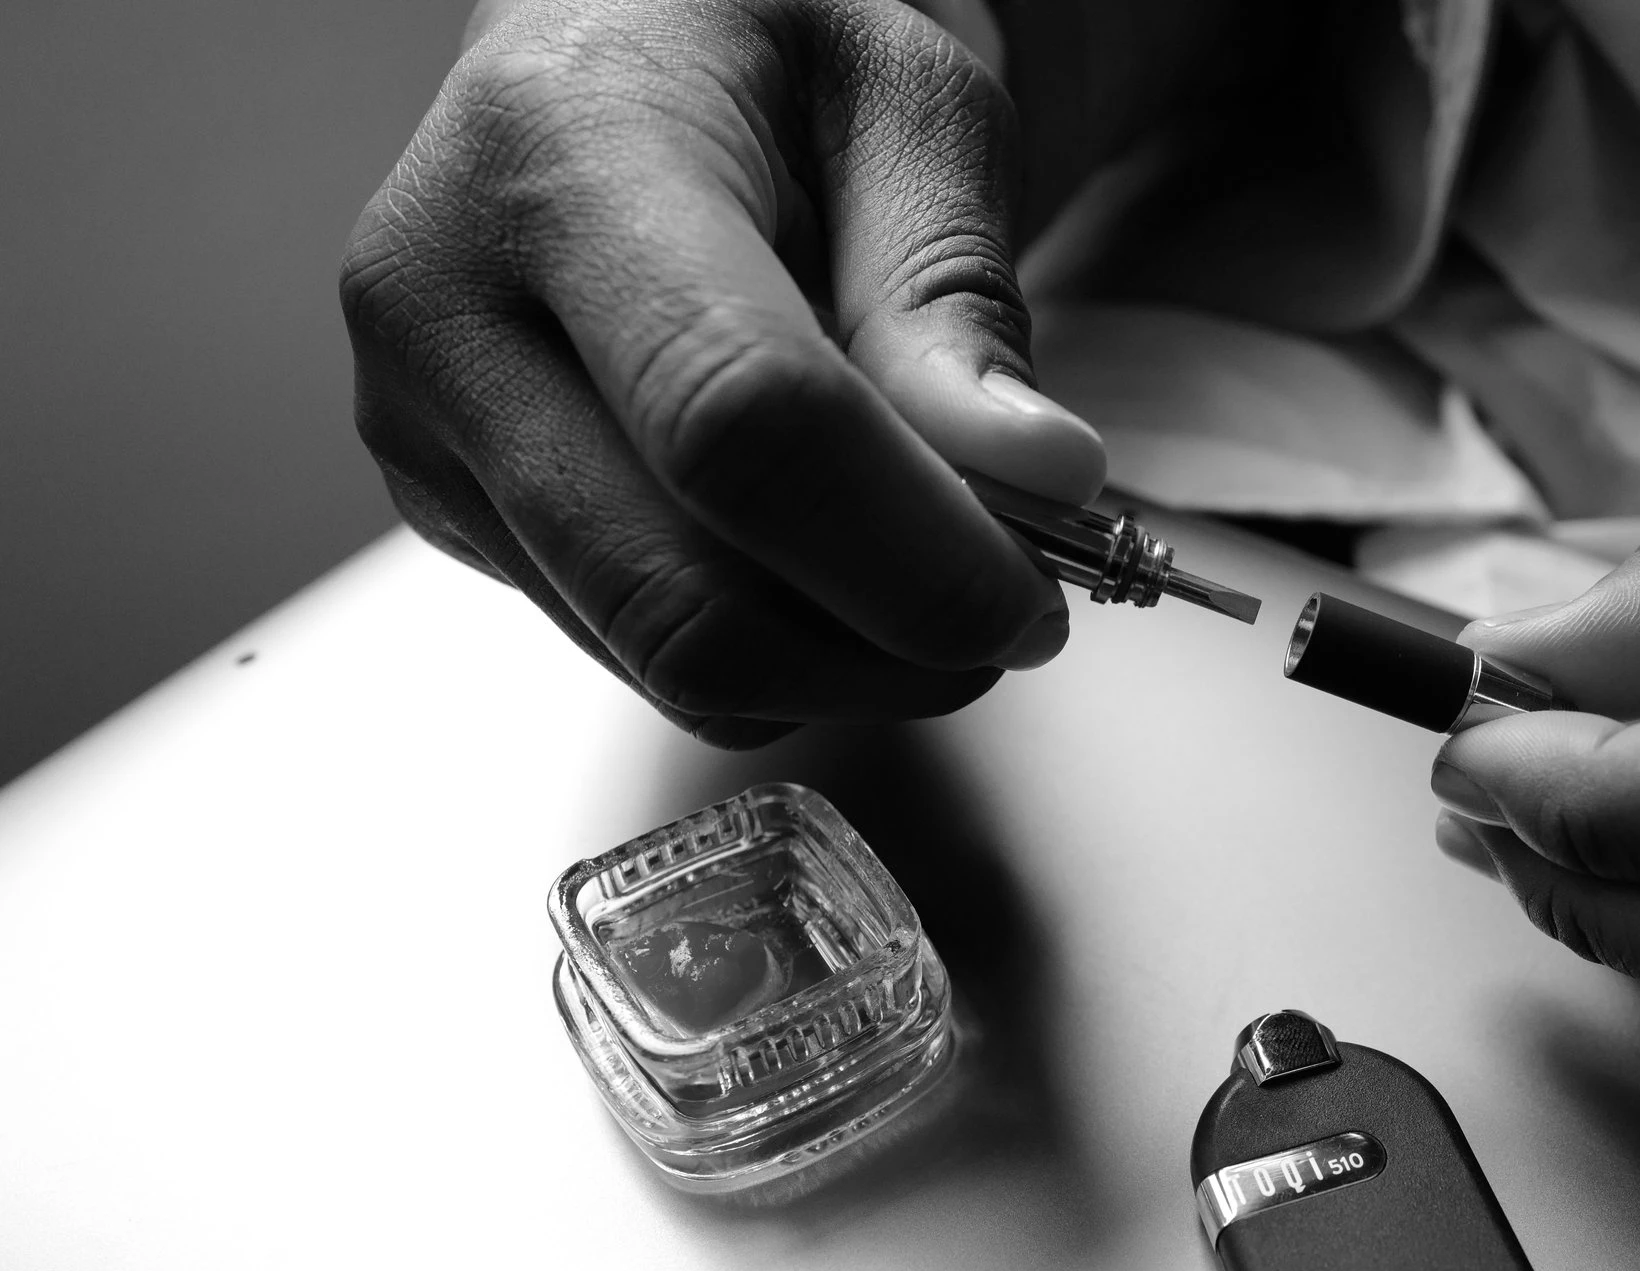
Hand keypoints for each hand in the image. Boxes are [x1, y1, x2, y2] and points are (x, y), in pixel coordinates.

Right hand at [341, 0, 1113, 743]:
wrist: (621, 46)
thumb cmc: (767, 51)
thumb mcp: (912, 108)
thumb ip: (957, 297)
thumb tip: (1037, 481)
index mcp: (563, 160)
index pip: (736, 423)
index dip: (908, 555)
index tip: (1034, 602)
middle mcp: (448, 310)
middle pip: (682, 595)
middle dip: (886, 649)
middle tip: (1011, 611)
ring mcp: (427, 432)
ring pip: (667, 659)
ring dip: (840, 664)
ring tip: (923, 561)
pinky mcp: (449, 516)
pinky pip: (639, 654)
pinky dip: (773, 649)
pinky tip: (817, 549)